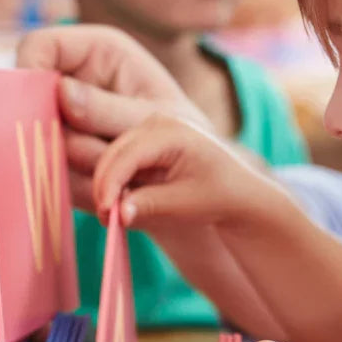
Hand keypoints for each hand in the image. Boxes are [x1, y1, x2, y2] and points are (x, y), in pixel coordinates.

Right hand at [16, 25, 211, 209]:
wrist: (191, 177)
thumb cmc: (183, 133)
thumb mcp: (155, 118)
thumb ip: (107, 107)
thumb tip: (61, 92)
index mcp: (97, 51)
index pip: (39, 45)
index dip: (30, 71)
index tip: (38, 108)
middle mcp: (73, 82)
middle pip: (34, 102)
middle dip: (64, 133)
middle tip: (104, 153)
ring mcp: (62, 122)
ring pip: (42, 143)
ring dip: (84, 165)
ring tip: (130, 173)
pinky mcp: (59, 157)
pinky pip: (51, 174)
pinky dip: (82, 187)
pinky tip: (117, 188)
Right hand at [92, 114, 272, 229]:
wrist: (236, 190)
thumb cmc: (217, 196)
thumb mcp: (185, 204)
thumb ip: (149, 206)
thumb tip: (117, 214)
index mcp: (173, 131)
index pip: (128, 154)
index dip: (111, 183)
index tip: (106, 212)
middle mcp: (158, 121)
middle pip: (114, 151)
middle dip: (104, 186)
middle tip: (106, 220)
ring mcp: (149, 128)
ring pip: (112, 155)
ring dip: (106, 185)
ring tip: (111, 217)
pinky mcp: (144, 141)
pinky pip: (119, 159)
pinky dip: (114, 182)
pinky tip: (117, 205)